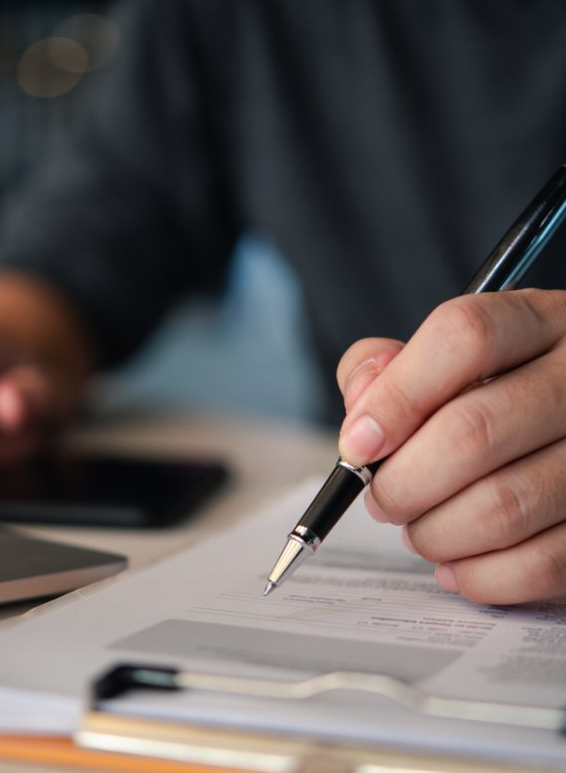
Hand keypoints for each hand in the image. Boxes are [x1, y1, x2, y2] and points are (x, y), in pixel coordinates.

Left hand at [336, 288, 565, 604]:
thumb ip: (386, 369)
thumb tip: (361, 417)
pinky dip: (479, 577)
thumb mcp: (443, 361)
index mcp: (539, 323)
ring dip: (434, 534)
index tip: (357, 446)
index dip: (396, 397)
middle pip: (472, 431)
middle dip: (401, 483)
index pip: (464, 336)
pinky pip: (541, 564)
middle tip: (381, 499)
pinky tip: (457, 565)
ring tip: (419, 530)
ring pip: (502, 507)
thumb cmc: (491, 398)